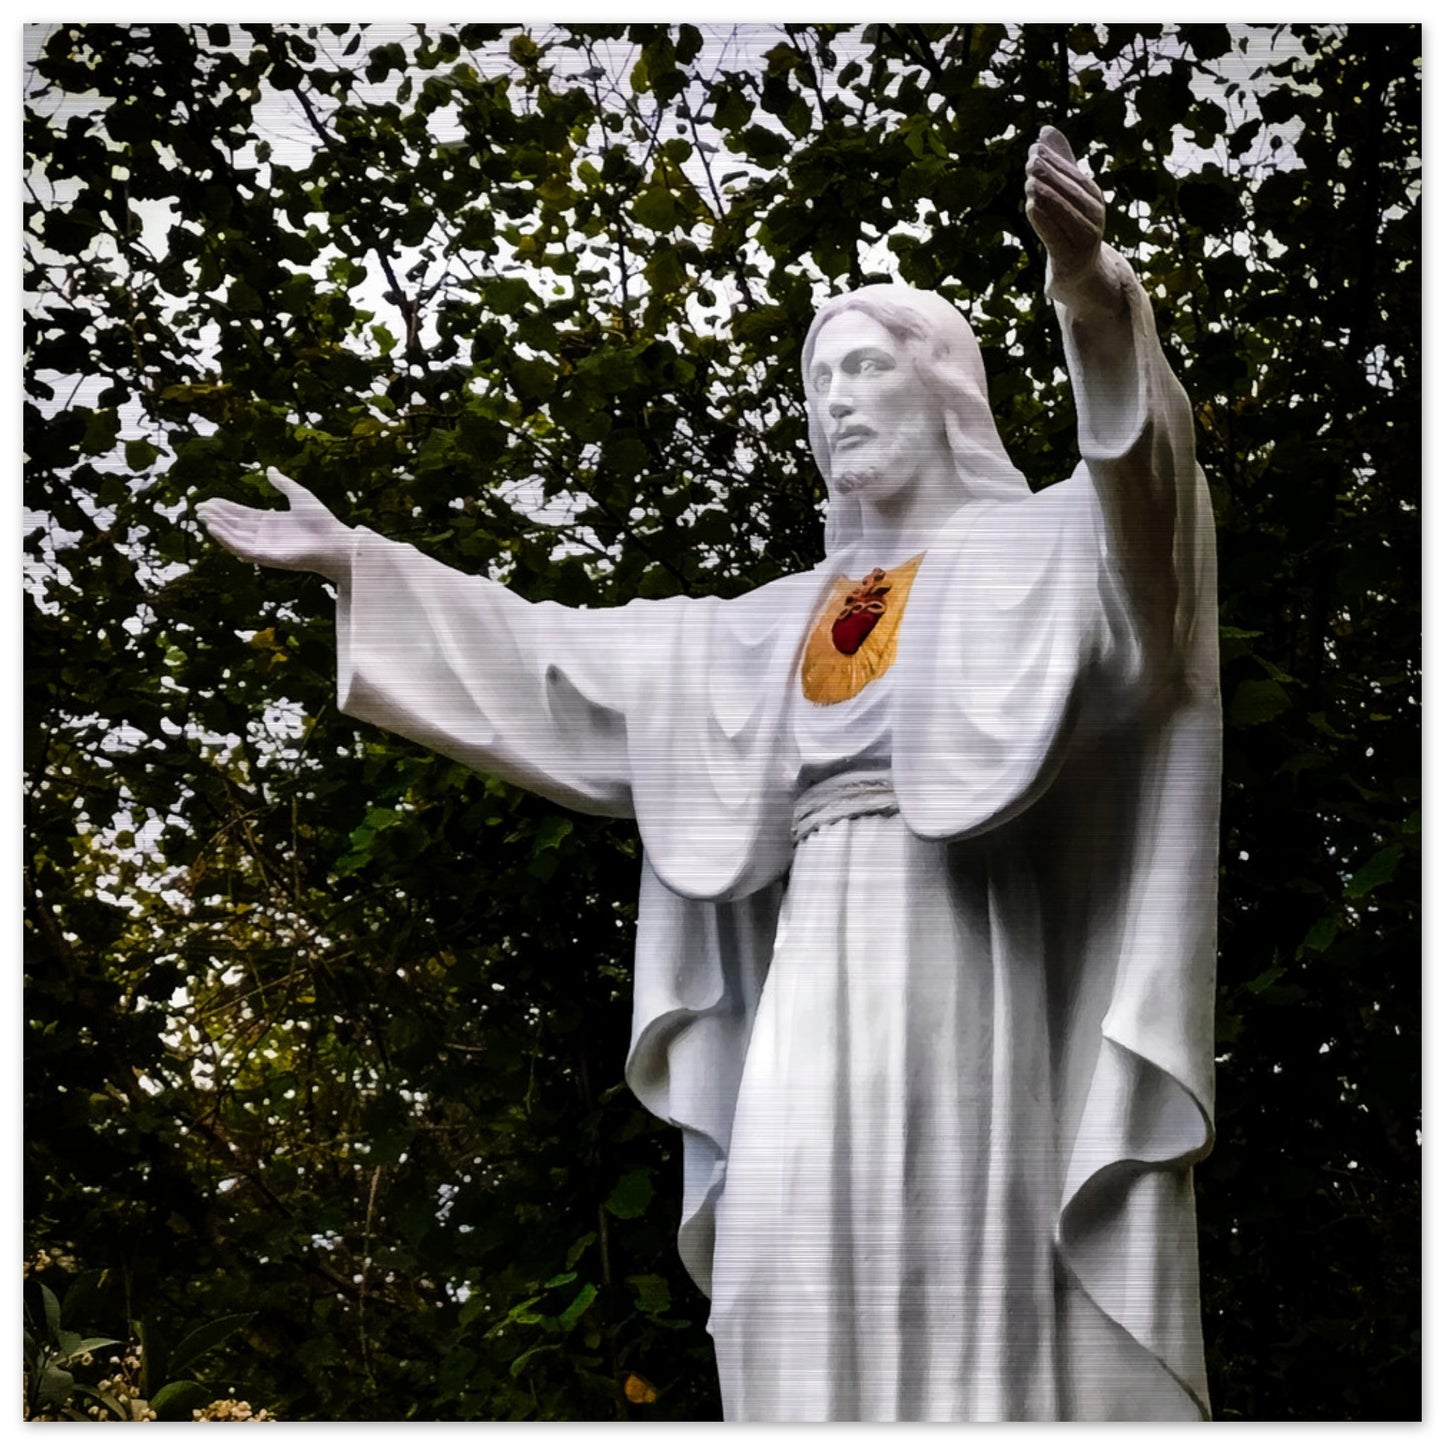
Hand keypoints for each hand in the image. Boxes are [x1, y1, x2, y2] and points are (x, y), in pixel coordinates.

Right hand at [196, 469, 351, 580]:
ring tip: (203, 516)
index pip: (242, 515)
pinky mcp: (268, 557)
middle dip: (217, 517)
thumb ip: (284, 484)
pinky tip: (215, 529)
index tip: (209, 501)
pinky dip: (227, 540)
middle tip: (199, 507)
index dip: (225, 508)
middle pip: (235, 525)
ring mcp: (266, 547)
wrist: (336, 541)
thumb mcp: (300, 496)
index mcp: (272, 522)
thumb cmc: (323, 522)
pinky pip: (242, 549)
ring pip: (235, 537)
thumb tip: (270, 470)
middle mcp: (266, 536)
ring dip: (218, 527)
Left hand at [1024, 126, 1105, 293]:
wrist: (1079, 274)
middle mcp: (1094, 215)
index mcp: (1093, 197)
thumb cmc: (1071, 229)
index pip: (1072, 174)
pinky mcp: (1071, 258)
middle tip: (1029, 162)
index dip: (1054, 161)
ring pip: (1062, 212)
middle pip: (1068, 191)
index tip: (1034, 149)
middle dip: (1049, 175)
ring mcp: (1085, 238)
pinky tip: (1031, 205)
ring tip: (1029, 182)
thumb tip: (1045, 129)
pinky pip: (1055, 234)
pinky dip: (1043, 219)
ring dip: (1045, 195)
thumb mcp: (1067, 195)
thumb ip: (1059, 164)